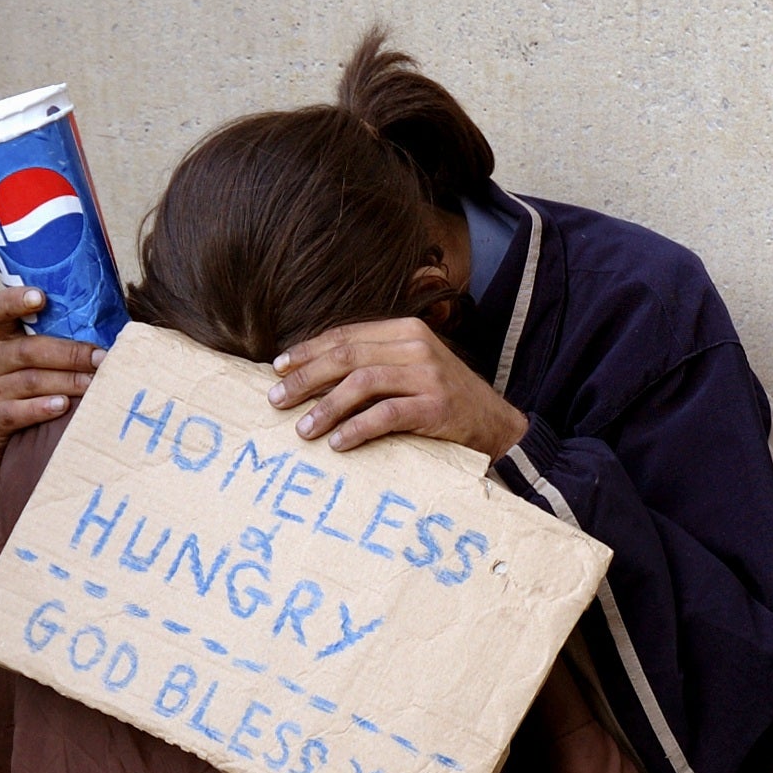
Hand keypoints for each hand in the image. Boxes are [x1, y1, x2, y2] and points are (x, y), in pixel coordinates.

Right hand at [0, 287, 106, 470]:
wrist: (23, 445)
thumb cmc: (52, 392)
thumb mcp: (59, 364)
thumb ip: (76, 342)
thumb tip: (125, 328)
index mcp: (8, 338)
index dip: (14, 300)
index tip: (40, 297)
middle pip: (27, 350)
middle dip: (69, 353)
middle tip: (101, 359)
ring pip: (28, 381)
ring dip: (66, 382)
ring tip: (93, 385)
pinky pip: (13, 412)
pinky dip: (39, 409)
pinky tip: (62, 406)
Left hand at [268, 318, 528, 460]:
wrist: (496, 424)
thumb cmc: (443, 399)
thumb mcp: (410, 369)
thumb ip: (373, 363)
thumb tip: (312, 375)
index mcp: (405, 330)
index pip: (346, 336)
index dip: (308, 351)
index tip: (277, 369)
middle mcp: (416, 346)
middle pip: (347, 357)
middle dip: (306, 378)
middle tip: (277, 400)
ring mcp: (428, 375)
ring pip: (362, 384)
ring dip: (326, 407)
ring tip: (303, 429)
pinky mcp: (437, 406)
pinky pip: (387, 415)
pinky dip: (357, 429)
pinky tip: (338, 443)